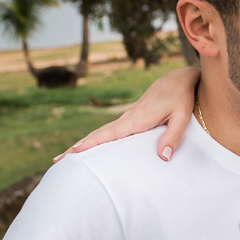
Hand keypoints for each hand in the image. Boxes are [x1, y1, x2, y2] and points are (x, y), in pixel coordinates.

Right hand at [53, 66, 199, 160]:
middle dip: (77, 147)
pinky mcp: (131, 118)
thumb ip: (172, 136)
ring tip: (67, 156)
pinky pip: (109, 131)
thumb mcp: (182, 117)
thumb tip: (163, 157)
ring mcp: (127, 118)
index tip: (72, 153)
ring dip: (83, 144)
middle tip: (57, 161)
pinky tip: (91, 146)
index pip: (108, 134)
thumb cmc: (181, 98)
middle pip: (97, 134)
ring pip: (101, 132)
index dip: (90, 144)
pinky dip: (95, 139)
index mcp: (136, 120)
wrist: (178, 78)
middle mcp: (127, 118)